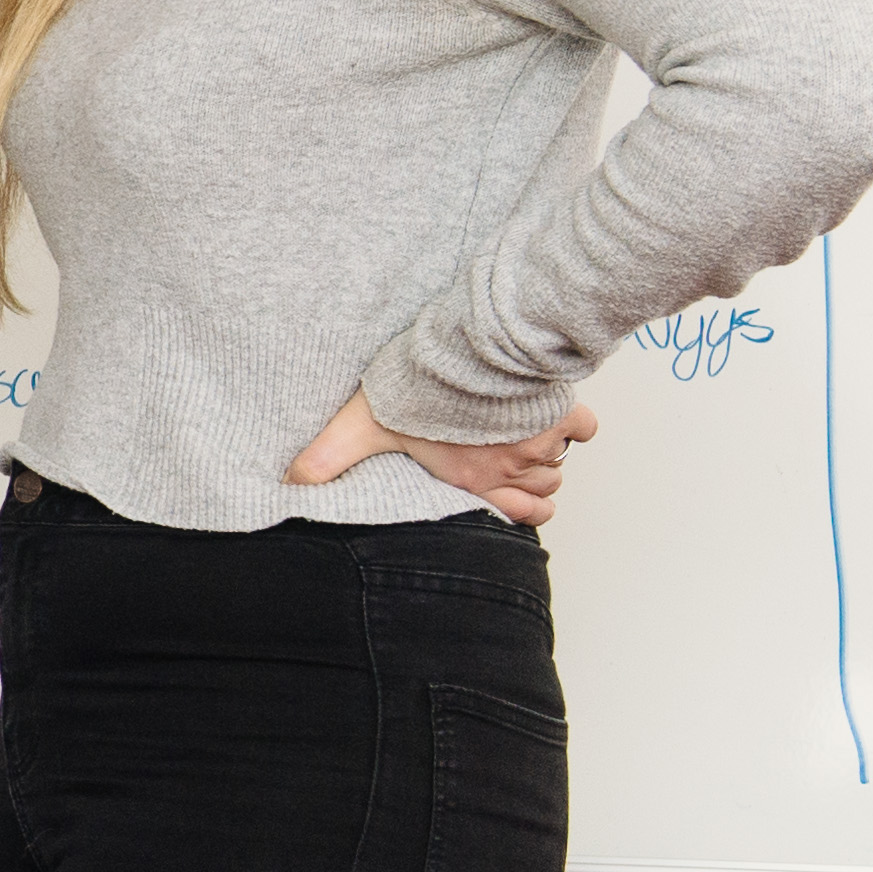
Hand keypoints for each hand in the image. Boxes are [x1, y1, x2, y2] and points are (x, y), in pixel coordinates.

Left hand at [287, 391, 597, 525]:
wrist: (465, 354)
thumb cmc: (419, 391)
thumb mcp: (360, 427)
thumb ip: (326, 458)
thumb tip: (288, 483)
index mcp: (475, 480)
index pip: (521, 517)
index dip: (522, 513)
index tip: (515, 501)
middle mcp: (514, 467)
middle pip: (546, 491)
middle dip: (535, 482)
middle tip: (517, 464)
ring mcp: (540, 438)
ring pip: (561, 463)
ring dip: (550, 453)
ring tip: (528, 436)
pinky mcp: (559, 407)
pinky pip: (584, 427)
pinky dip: (576, 423)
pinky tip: (557, 411)